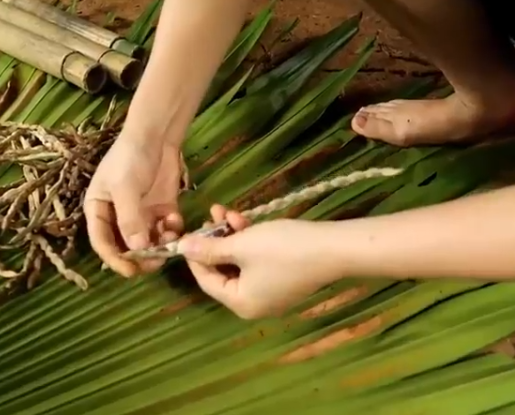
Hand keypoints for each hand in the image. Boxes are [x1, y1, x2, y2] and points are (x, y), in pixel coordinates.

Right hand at [84, 132, 184, 276]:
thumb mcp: (125, 187)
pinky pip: (165, 230)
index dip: (114, 259)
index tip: (130, 271)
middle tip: (156, 261)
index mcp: (98, 209)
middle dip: (140, 256)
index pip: (102, 242)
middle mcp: (118, 216)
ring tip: (168, 238)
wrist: (157, 134)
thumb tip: (137, 249)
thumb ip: (129, 219)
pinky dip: (171, 231)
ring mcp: (141, 213)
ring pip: (148, 241)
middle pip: (126, 246)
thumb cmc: (130, 157)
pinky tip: (175, 221)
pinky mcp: (161, 209)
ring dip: (159, 244)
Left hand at [177, 205, 342, 318]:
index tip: (188, 233)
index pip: (206, 281)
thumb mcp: (241, 245)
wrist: (333, 248)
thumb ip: (208, 248)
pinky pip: (256, 262)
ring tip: (224, 210)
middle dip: (215, 240)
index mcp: (240, 304)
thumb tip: (180, 248)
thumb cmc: (282, 249)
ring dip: (231, 236)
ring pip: (239, 262)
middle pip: (222, 271)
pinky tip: (244, 220)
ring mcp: (270, 293)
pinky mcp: (283, 278)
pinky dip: (248, 242)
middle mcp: (254, 304)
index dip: (195, 255)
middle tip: (209, 216)